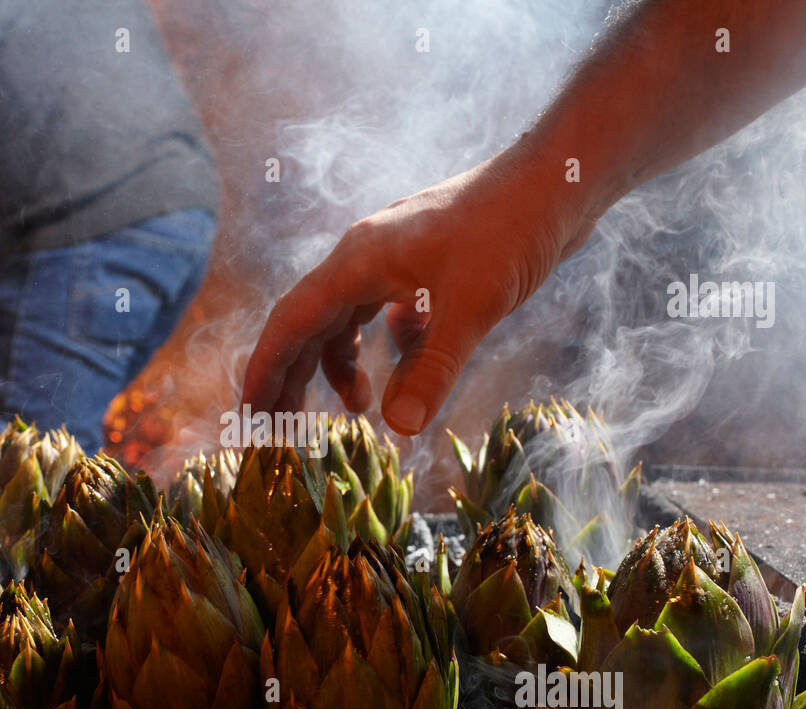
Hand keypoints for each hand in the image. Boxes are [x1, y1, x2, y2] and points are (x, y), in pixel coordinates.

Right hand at [242, 139, 601, 434]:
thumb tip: (398, 428)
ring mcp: (395, 261)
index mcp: (356, 262)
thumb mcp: (471, 307)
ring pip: (349, 321)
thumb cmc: (510, 230)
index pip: (290, 323)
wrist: (557, 181)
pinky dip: (391, 347)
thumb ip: (432, 369)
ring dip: (343, 366)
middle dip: (294, 378)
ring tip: (355, 411)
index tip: (248, 416)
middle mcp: (365, 260)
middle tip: (280, 430)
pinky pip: (388, 313)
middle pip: (310, 326)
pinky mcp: (426, 266)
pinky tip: (414, 367)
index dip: (265, 371)